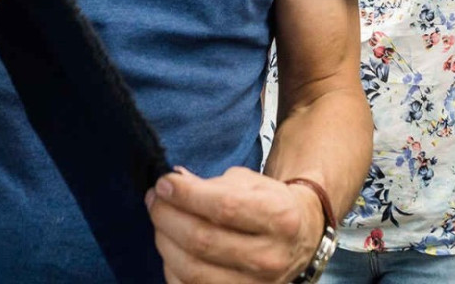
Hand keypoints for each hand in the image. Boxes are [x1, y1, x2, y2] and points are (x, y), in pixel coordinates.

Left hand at [146, 166, 323, 283]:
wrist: (300, 238)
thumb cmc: (269, 205)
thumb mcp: (251, 183)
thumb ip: (212, 184)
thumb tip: (172, 184)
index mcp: (279, 218)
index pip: (224, 207)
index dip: (186, 195)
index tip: (164, 183)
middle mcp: (270, 257)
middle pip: (203, 241)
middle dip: (167, 216)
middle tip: (154, 200)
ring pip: (192, 270)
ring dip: (165, 242)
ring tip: (160, 222)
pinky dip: (172, 268)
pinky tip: (172, 248)